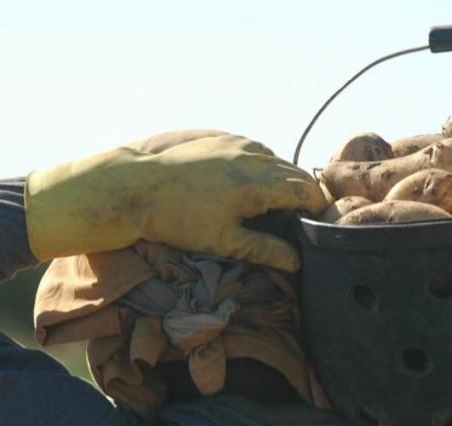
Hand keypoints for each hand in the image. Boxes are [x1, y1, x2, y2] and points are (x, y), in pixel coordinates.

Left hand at [25, 130, 328, 270]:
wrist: (134, 186)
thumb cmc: (178, 219)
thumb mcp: (225, 242)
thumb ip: (265, 250)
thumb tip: (297, 263)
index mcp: (260, 184)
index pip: (309, 190)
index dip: (317, 208)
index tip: (315, 223)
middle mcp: (254, 156)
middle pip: (295, 173)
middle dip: (300, 194)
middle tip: (294, 218)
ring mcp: (237, 142)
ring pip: (274, 159)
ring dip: (278, 178)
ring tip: (266, 203)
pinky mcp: (220, 136)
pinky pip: (252, 149)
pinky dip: (257, 165)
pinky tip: (241, 184)